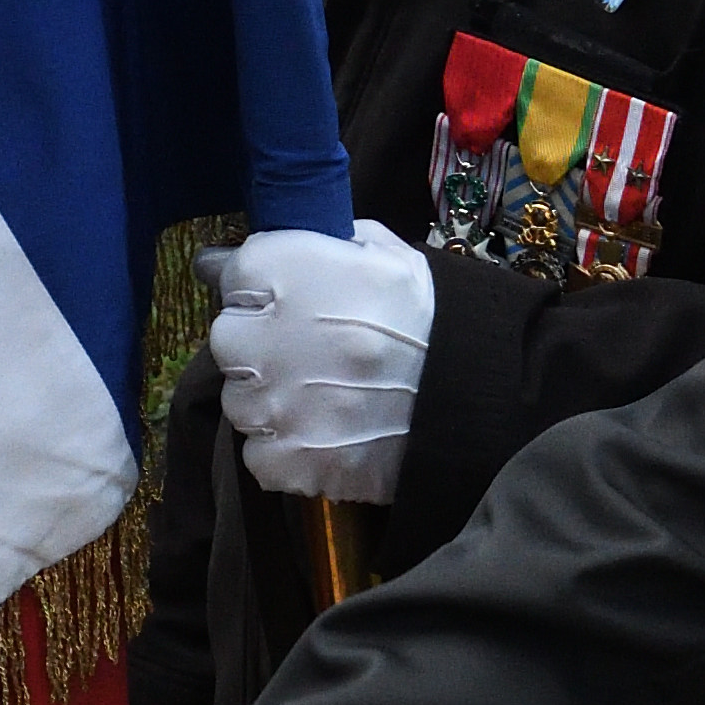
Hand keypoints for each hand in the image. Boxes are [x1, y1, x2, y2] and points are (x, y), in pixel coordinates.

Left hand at [200, 219, 432, 501]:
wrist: (477, 392)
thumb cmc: (428, 314)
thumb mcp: (379, 253)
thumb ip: (307, 244)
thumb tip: (230, 255)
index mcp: (285, 271)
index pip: (230, 274)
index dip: (261, 290)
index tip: (288, 301)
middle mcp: (264, 335)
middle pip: (228, 340)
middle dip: (261, 343)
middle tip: (312, 351)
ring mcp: (272, 404)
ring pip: (241, 401)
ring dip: (271, 397)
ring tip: (325, 395)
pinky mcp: (287, 460)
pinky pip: (262, 455)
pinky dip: (286, 449)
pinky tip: (327, 433)